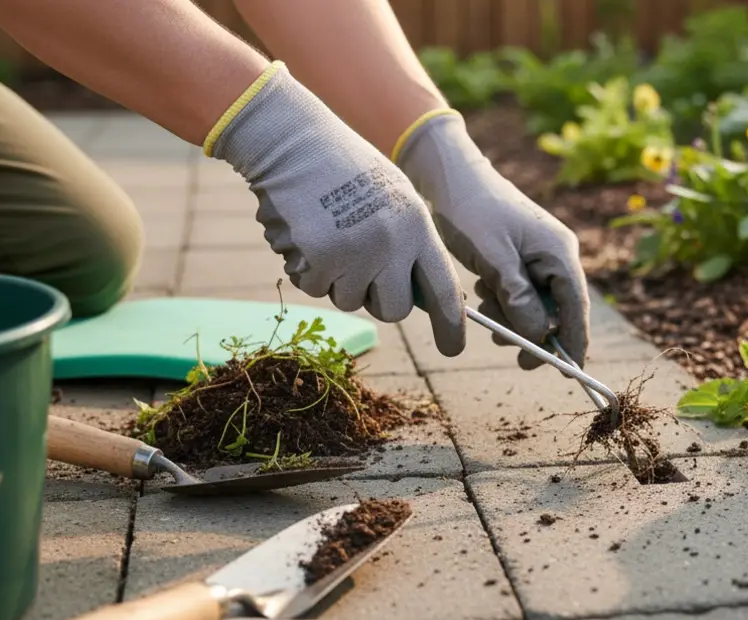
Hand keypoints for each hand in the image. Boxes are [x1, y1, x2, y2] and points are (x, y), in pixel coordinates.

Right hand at [207, 63, 466, 356]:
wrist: (293, 140)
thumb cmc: (344, 169)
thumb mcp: (394, 199)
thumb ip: (410, 244)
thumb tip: (422, 296)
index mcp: (418, 226)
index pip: (445, 289)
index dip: (451, 325)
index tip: (453, 349)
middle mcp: (393, 244)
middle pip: (395, 310)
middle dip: (377, 298)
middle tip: (361, 265)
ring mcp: (356, 253)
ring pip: (350, 301)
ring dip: (337, 280)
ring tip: (331, 234)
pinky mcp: (319, 259)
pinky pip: (316, 288)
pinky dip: (308, 269)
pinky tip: (308, 232)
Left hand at [396, 111, 589, 368]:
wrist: (450, 178)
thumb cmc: (472, 212)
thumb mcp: (494, 258)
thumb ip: (518, 298)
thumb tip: (539, 334)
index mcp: (558, 252)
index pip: (576, 306)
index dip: (573, 341)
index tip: (568, 371)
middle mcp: (556, 254)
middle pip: (558, 310)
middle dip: (534, 331)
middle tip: (508, 349)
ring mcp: (541, 255)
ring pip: (537, 304)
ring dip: (514, 317)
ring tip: (486, 310)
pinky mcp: (523, 257)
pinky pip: (522, 291)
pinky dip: (505, 301)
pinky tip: (484, 292)